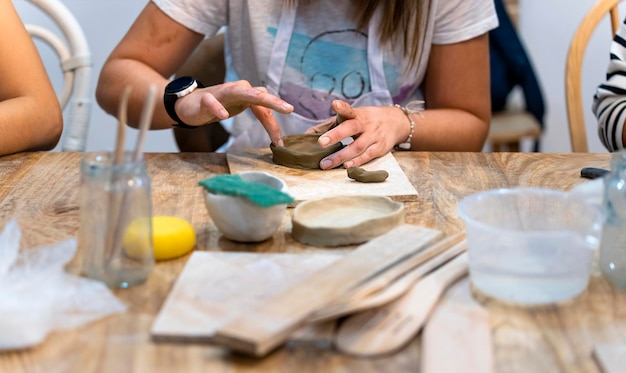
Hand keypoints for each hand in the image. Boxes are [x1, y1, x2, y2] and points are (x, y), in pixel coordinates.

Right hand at [174, 80, 293, 145]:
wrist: (189, 104)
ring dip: (252, 95)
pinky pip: (212, 101)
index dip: (273, 125)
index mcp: (247, 95)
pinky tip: (223, 115)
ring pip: (239, 91)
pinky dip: (217, 107)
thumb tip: (278, 120)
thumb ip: (258, 110)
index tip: (280, 142)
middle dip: (273, 101)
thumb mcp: (241, 108)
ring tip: (262, 99)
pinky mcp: (205, 99)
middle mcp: (237, 90)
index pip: (264, 109)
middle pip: (258, 95)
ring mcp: (221, 93)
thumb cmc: (219, 105)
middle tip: (289, 109)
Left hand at [306, 100, 409, 169]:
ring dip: (341, 156)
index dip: (342, 107)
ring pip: (357, 146)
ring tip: (326, 164)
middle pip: (351, 128)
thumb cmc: (367, 120)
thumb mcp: (352, 117)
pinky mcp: (381, 147)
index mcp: (357, 114)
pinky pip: (368, 156)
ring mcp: (374, 136)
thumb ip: (330, 124)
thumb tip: (306, 134)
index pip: (349, 109)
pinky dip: (357, 162)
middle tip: (321, 143)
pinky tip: (346, 166)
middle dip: (336, 135)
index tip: (334, 104)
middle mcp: (366, 124)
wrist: (396, 121)